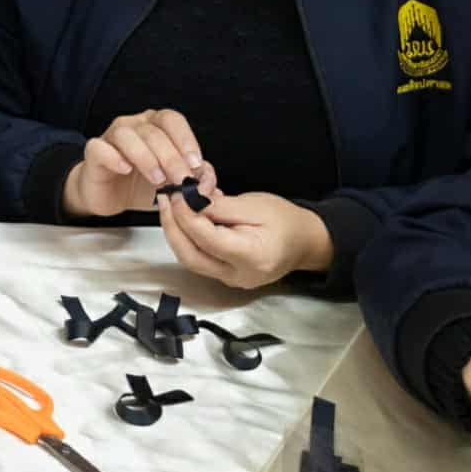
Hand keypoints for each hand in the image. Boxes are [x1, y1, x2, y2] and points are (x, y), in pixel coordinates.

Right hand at [61, 107, 218, 217]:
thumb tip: (213, 189)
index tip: (196, 164)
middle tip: (181, 181)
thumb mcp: (173, 184)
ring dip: (146, 157)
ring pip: (127, 135)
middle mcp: (133, 125)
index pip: (172, 120)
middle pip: (154, 131)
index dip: (186, 139)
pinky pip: (100, 148)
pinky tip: (125, 169)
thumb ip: (193, 181)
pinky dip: (114, 157)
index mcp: (155, 126)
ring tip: (157, 180)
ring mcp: (111, 136)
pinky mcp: (94, 153)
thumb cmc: (142, 184)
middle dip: (171, 157)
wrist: (109, 196)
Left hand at [157, 189, 331, 288]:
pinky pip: (197, 257)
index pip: (207, 239)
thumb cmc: (285, 221)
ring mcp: (230, 278)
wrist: (305, 241)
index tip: (177, 193)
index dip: (186, 215)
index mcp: (252, 256)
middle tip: (165, 198)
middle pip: (190, 255)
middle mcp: (238, 274)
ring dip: (175, 230)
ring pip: (189, 258)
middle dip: (172, 225)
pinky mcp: (224, 274)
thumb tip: (189, 201)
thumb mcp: (254, 205)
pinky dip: (186, 236)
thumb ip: (219, 206)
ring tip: (170, 204)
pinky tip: (185, 216)